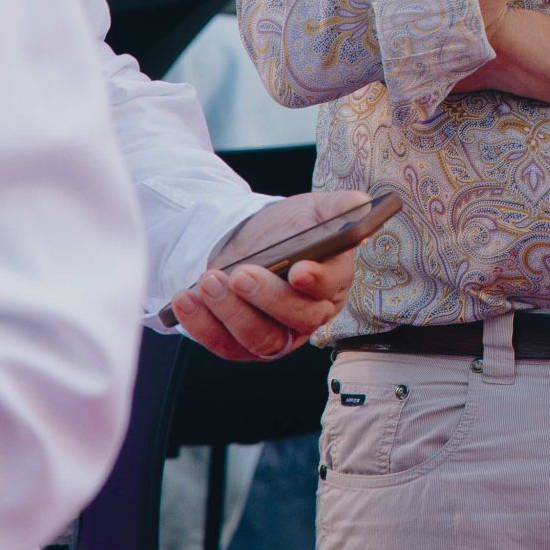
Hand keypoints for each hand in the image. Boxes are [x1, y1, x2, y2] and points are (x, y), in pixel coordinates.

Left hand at [167, 190, 375, 358]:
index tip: (298, 269)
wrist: (254, 244)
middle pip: (296, 320)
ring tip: (209, 281)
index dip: (317, 282)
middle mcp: (310, 316)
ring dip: (231, 313)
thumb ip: (340, 206)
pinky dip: (203, 326)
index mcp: (333, 283)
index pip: (331, 289)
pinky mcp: (243, 346)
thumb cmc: (289, 229)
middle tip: (239, 274)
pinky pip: (225, 345)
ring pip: (260, 339)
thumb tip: (361, 203)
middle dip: (266, 298)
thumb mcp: (314, 210)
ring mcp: (277, 335)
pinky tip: (187, 299)